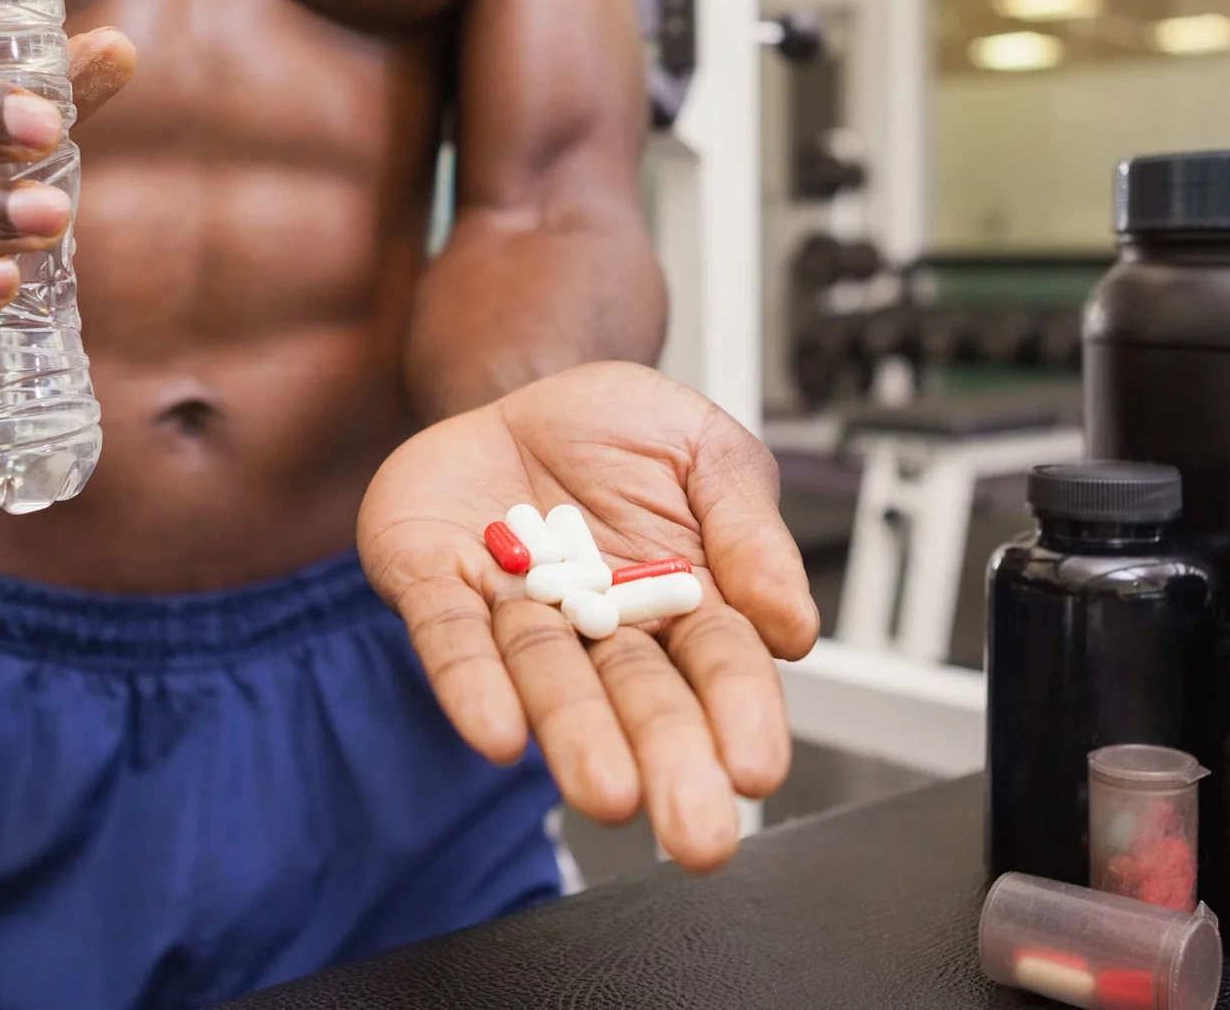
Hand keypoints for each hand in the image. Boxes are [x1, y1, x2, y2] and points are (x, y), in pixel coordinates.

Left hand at [359, 361, 820, 872]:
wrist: (517, 395)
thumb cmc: (621, 435)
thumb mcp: (709, 452)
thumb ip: (750, 528)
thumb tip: (794, 626)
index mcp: (681, 600)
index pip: (719, 665)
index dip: (740, 715)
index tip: (755, 769)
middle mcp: (597, 626)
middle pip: (638, 697)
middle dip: (667, 761)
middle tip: (695, 834)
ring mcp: (516, 613)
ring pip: (547, 682)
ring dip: (576, 738)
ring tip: (606, 794)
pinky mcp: (435, 586)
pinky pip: (451, 641)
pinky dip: (472, 685)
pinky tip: (496, 731)